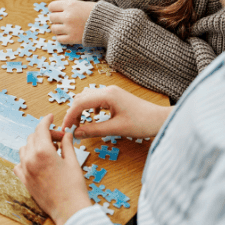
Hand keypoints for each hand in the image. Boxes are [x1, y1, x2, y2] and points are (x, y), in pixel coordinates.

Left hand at [14, 114, 93, 224]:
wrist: (69, 210)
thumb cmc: (74, 187)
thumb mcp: (72, 162)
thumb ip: (67, 145)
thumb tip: (66, 134)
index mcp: (43, 152)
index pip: (41, 129)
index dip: (46, 120)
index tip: (50, 117)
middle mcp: (30, 160)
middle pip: (33, 138)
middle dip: (45, 135)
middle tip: (59, 140)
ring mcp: (25, 171)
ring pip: (24, 149)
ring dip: (35, 146)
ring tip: (50, 151)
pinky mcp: (24, 181)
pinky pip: (19, 164)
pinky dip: (26, 160)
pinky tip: (38, 162)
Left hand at [48, 0, 95, 43]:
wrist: (109, 24)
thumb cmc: (96, 13)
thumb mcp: (82, 4)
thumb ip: (69, 7)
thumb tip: (55, 11)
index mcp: (70, 5)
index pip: (51, 6)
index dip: (54, 9)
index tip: (58, 12)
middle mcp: (68, 16)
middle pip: (51, 17)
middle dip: (56, 19)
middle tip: (64, 21)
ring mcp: (69, 28)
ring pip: (53, 28)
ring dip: (58, 28)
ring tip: (65, 28)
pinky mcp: (72, 38)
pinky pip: (59, 39)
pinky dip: (62, 37)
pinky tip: (68, 34)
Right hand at [56, 86, 170, 140]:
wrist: (159, 119)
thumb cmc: (142, 123)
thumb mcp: (116, 129)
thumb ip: (94, 130)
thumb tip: (76, 133)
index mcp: (107, 95)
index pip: (80, 103)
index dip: (69, 116)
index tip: (65, 129)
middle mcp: (108, 90)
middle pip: (81, 98)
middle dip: (73, 113)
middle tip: (70, 128)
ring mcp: (112, 92)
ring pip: (87, 98)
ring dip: (80, 110)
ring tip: (79, 124)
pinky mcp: (115, 97)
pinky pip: (96, 99)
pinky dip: (89, 108)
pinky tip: (93, 117)